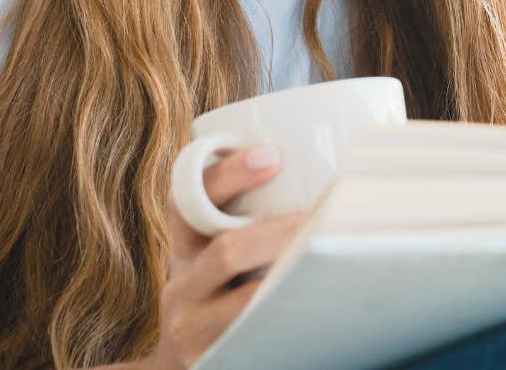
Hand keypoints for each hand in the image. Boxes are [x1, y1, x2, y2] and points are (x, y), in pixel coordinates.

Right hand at [139, 145, 302, 369]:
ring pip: (245, 300)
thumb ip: (244, 219)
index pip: (187, 196)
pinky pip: (253, 337)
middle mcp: (181, 283)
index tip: (271, 155)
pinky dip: (286, 318)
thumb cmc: (215, 294)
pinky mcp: (209, 360)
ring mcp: (192, 326)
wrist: (181, 364)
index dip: (228, 174)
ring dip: (288, 278)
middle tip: (318, 219)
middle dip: (276, 233)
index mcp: (185, 245)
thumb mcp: (212, 255)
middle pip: (225, 251)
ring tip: (325, 259)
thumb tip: (321, 168)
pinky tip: (316, 306)